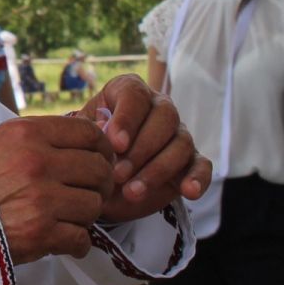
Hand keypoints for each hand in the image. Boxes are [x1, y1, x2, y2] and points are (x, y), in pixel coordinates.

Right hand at [0, 115, 115, 263]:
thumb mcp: (0, 141)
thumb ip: (43, 138)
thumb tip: (92, 138)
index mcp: (28, 133)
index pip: (90, 133)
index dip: (102, 149)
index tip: (98, 160)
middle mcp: (38, 161)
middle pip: (99, 170)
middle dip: (99, 185)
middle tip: (86, 193)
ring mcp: (41, 198)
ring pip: (94, 206)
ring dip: (84, 216)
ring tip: (65, 218)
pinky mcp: (41, 233)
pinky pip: (81, 239)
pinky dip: (75, 243)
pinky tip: (60, 240)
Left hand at [81, 74, 211, 222]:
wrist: (97, 182)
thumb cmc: (88, 150)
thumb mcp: (82, 138)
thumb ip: (91, 130)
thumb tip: (105, 128)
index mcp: (128, 92)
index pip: (135, 95)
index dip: (127, 119)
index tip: (115, 144)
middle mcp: (158, 107)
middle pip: (164, 117)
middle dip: (141, 149)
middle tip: (117, 174)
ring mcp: (177, 134)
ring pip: (180, 143)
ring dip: (157, 170)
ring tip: (132, 192)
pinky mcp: (189, 161)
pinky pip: (201, 165)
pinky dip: (198, 178)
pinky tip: (189, 192)